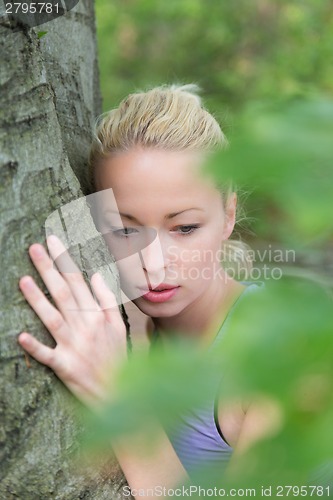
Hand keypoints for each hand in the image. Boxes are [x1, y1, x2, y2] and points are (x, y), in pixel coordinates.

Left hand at [18, 235, 126, 407]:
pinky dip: (34, 347)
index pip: (78, 281)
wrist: (120, 391)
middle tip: (34, 248)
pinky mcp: (64, 366)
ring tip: (23, 281)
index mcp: (96, 315)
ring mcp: (73, 346)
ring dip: (37, 300)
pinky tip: (20, 336)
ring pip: (52, 318)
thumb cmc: (117, 357)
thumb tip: (96, 275)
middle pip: (63, 293)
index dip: (64, 260)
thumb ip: (107, 299)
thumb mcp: (119, 325)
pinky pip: (47, 355)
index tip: (52, 242)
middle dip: (48, 269)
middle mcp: (84, 327)